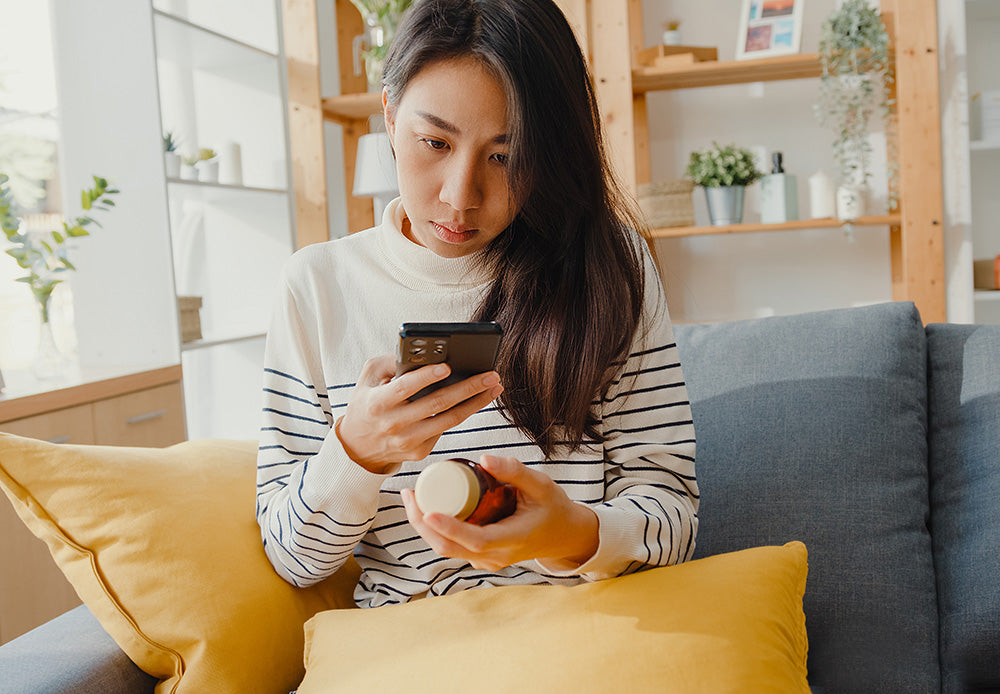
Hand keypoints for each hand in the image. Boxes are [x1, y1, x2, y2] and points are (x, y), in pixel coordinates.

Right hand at [336, 355, 502, 473]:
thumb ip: (389, 362)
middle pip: (437, 403)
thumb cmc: (367, 404)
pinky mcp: (419, 451)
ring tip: (494, 386)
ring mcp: (408, 441)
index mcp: (378, 403)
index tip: (447, 366)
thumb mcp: (368, 378)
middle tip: (490, 374)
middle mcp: (394, 424)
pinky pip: (446, 428)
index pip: (404, 388)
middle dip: (468, 387)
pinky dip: (464, 412)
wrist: (358, 447)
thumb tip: (421, 353)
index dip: (425, 377)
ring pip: (450, 419)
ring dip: (476, 402)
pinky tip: (479, 399)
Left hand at [400, 455, 598, 570]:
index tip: (427, 510)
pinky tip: (426, 509)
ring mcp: (487, 561)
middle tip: (410, 494)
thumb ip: (514, 471)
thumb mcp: (541, 484)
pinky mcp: (481, 558)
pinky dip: (435, 531)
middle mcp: (496, 556)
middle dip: (422, 523)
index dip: (449, 527)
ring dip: (424, 527)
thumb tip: (484, 459)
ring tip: (412, 497)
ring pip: (446, 549)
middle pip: (450, 548)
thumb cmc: (553, 507)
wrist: (565, 535)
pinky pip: (453, 548)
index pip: (475, 539)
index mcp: (512, 539)